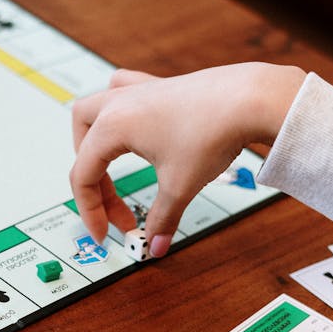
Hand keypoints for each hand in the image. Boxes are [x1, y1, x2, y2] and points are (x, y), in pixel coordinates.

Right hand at [69, 63, 305, 254]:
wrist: (249, 98)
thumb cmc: (210, 133)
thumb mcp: (180, 185)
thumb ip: (162, 217)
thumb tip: (155, 244)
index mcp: (112, 127)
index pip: (83, 176)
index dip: (91, 211)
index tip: (106, 235)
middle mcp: (118, 104)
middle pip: (83, 143)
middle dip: (93, 180)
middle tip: (116, 206)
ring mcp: (138, 91)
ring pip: (95, 110)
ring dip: (93, 140)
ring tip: (108, 165)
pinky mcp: (158, 87)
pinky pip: (123, 92)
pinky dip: (119, 112)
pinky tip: (135, 127)